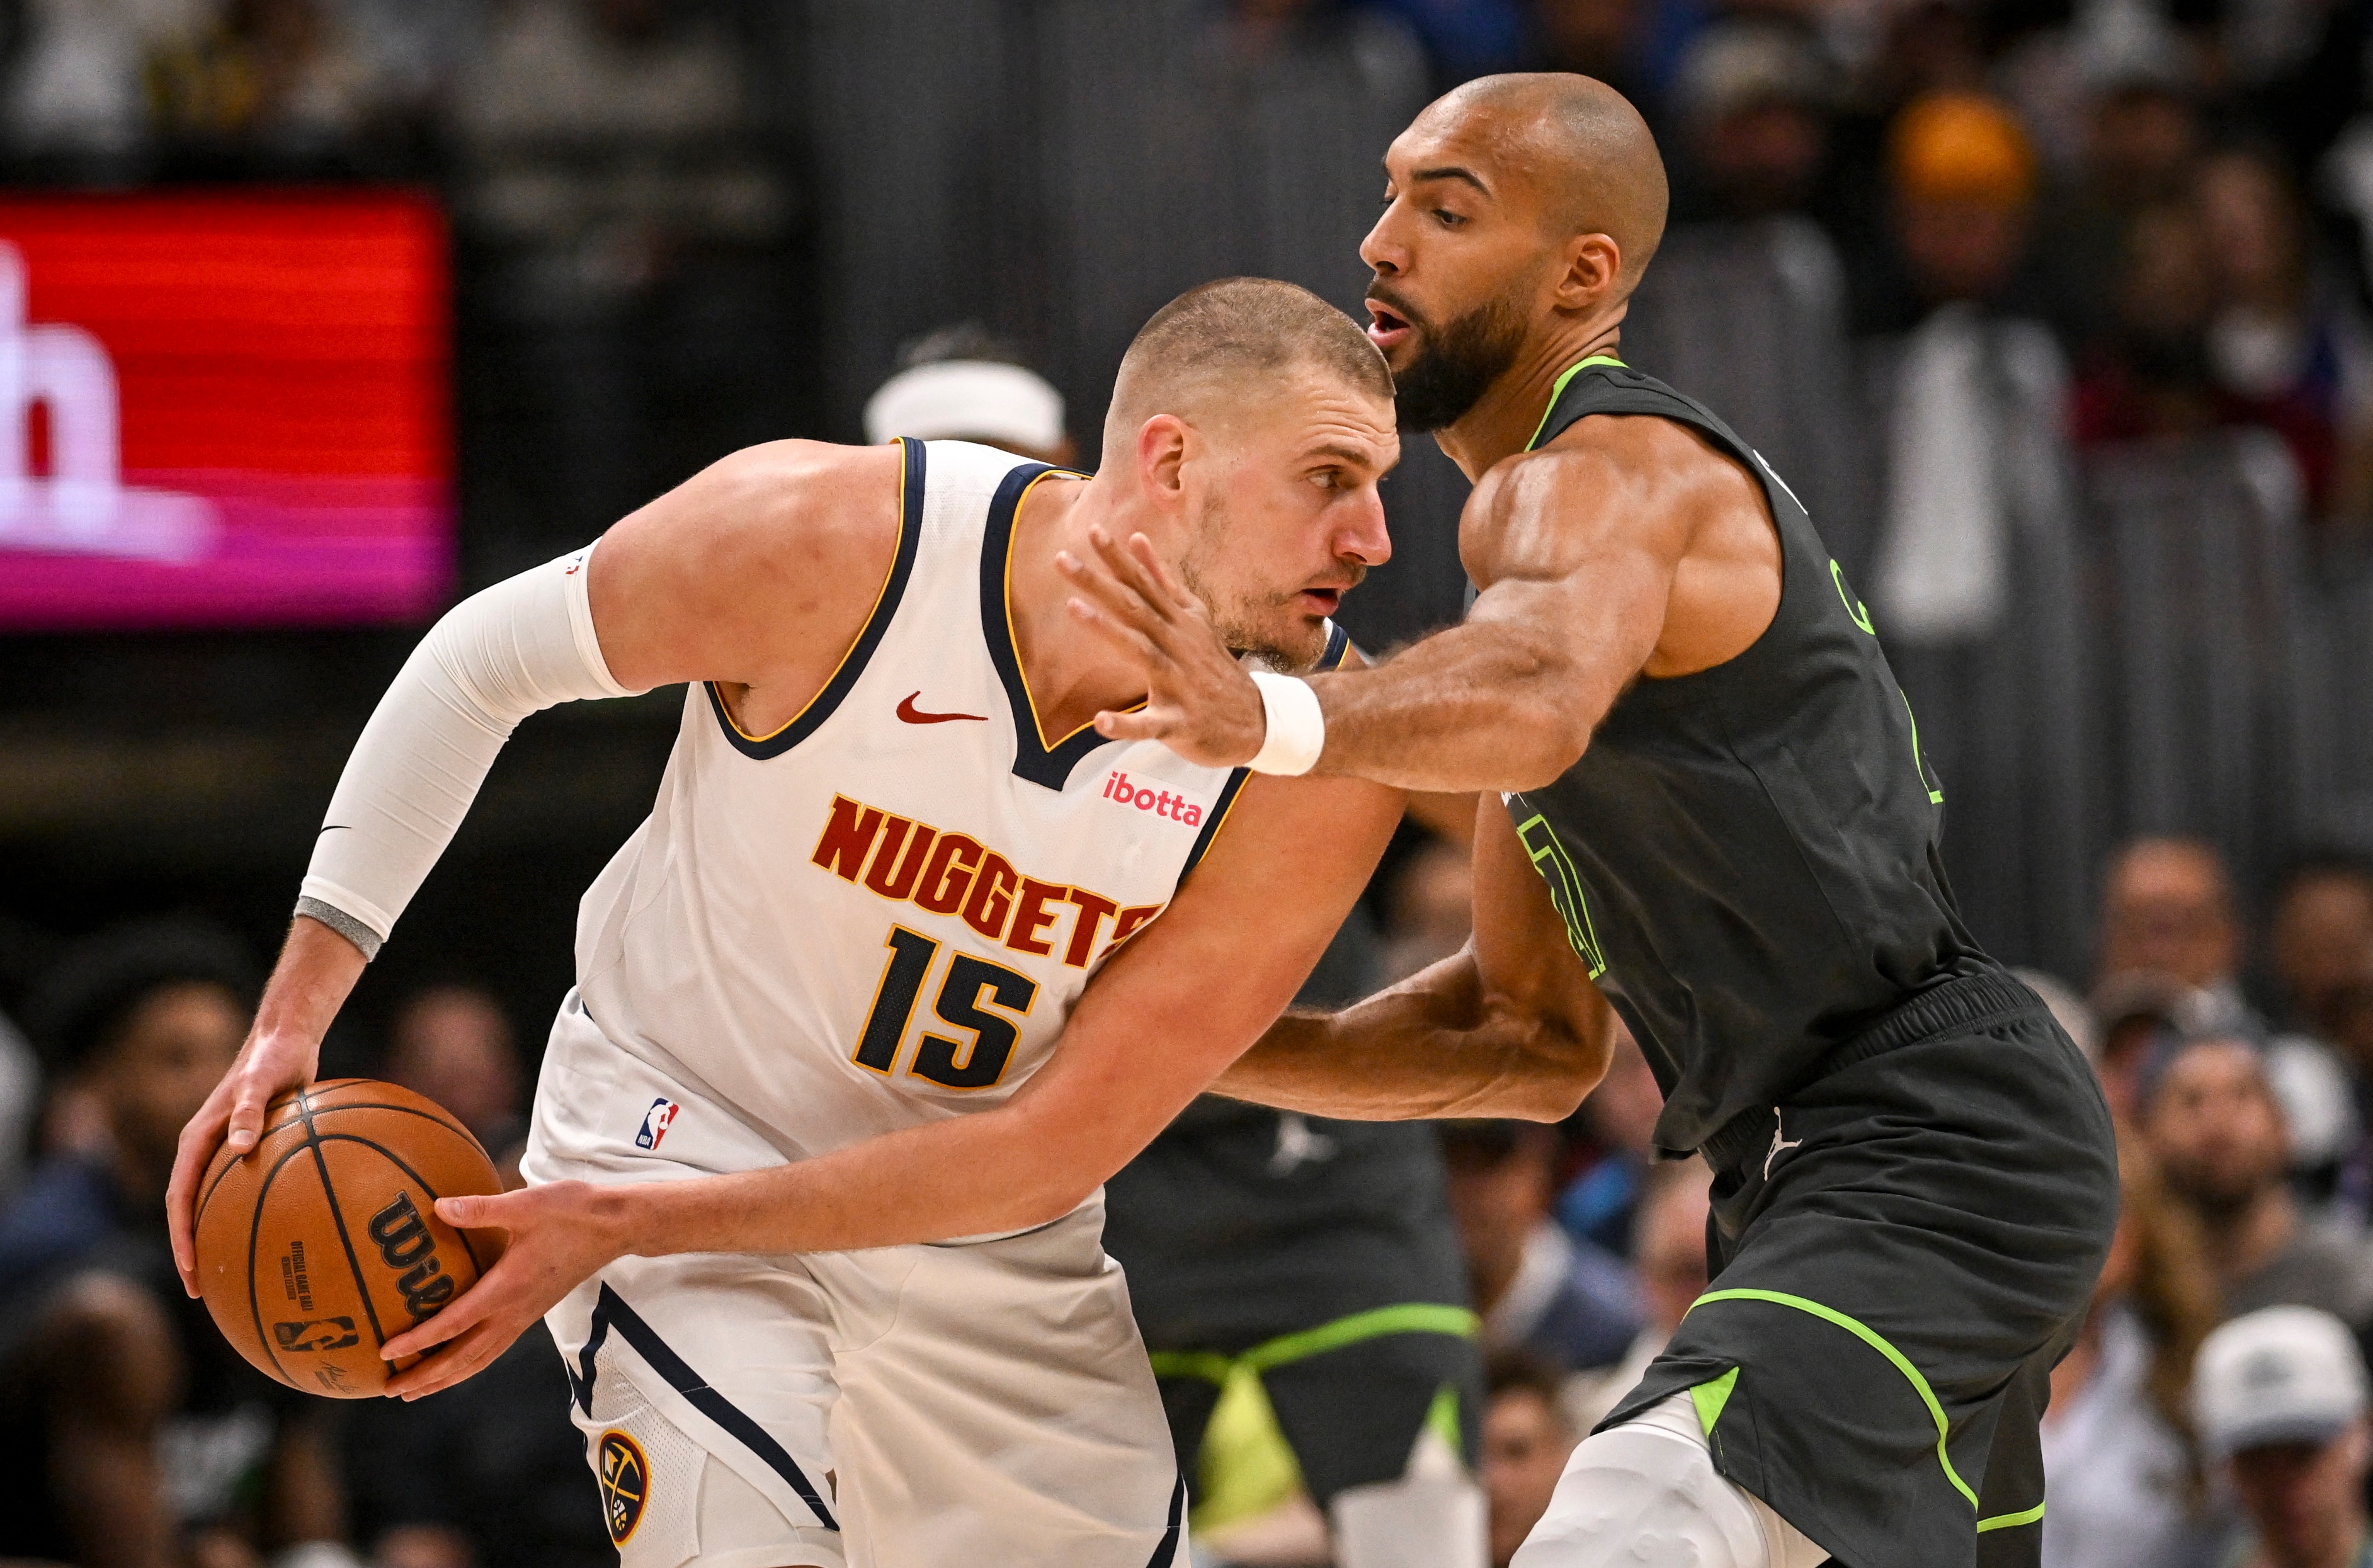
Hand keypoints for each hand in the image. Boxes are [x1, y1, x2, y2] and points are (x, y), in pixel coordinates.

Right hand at [167, 1025, 319, 1296]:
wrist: (288, 1038)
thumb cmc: (273, 1058)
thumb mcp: (261, 1081)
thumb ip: (250, 1110)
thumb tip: (240, 1147)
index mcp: (197, 1141)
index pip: (179, 1200)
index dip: (181, 1238)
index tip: (191, 1271)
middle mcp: (207, 1150)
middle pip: (190, 1211)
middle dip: (193, 1252)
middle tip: (205, 1292)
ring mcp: (228, 1151)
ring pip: (216, 1204)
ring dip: (221, 1238)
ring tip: (237, 1275)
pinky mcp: (252, 1148)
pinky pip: (248, 1189)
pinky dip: (257, 1213)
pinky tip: (284, 1235)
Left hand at [380, 1180, 631, 1399]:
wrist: (615, 1227)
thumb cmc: (572, 1212)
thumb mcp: (526, 1204)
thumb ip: (481, 1209)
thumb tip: (438, 1207)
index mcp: (507, 1288)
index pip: (454, 1323)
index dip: (418, 1340)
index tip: (386, 1352)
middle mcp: (514, 1311)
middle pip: (463, 1357)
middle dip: (425, 1376)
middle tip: (389, 1390)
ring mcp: (525, 1316)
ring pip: (479, 1360)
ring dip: (445, 1379)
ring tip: (415, 1392)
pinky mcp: (532, 1313)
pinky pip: (493, 1350)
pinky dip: (468, 1365)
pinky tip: (456, 1365)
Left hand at [1058, 527, 1266, 767]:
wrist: (1255, 720)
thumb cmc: (1211, 666)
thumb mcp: (1193, 618)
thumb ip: (1162, 580)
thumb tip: (1137, 537)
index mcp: (1178, 621)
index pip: (1144, 583)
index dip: (1118, 558)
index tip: (1092, 530)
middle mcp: (1178, 645)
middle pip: (1134, 608)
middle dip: (1098, 583)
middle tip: (1061, 559)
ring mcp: (1179, 683)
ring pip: (1141, 653)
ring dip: (1108, 630)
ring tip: (1072, 609)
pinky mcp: (1179, 722)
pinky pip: (1150, 724)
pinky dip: (1126, 724)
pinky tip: (1100, 721)